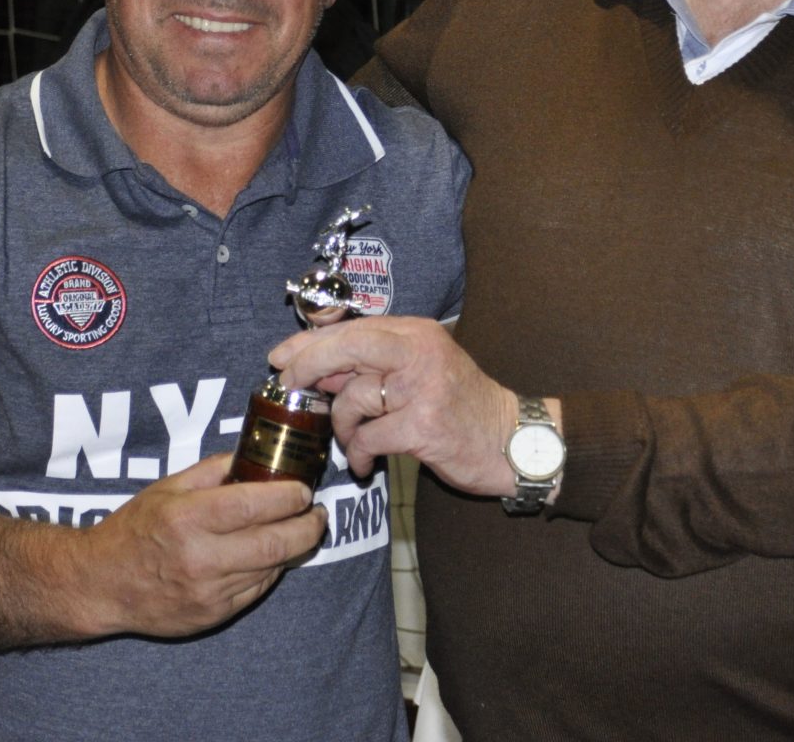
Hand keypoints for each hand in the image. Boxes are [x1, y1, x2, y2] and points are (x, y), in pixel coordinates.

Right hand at [81, 453, 327, 638]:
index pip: (254, 505)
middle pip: (275, 542)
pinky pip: (257, 589)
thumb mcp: (167, 487)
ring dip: (294, 547)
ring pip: (271, 567)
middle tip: (317, 513)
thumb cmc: (134, 530)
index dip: (289, 496)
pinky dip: (271, 569)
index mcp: (187, 519)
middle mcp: (199, 558)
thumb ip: (214, 470)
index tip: (303, 489)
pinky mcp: (212, 615)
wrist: (100, 585)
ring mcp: (207, 592)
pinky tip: (271, 554)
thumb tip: (256, 455)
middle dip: (308, 525)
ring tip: (301, 529)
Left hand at [269, 317, 523, 495]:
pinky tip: (364, 465)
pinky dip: (358, 455)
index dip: (311, 342)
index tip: (282, 357)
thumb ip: (374, 367)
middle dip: (309, 367)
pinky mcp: (423, 427)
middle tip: (291, 387)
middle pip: (348, 348)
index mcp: (417, 334)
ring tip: (353, 444)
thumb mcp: (420, 373)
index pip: (354, 328)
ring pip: (353, 399)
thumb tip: (318, 370)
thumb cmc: (461, 408)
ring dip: (342, 428)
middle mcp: (420, 353)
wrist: (511, 441)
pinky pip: (367, 438)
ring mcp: (423, 389)